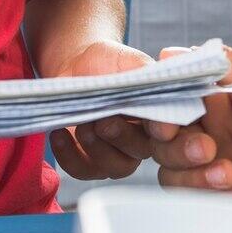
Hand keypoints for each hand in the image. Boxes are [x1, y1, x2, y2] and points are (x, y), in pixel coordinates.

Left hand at [44, 41, 158, 179]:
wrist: (77, 66)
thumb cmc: (109, 63)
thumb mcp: (130, 62)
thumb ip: (146, 76)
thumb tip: (157, 90)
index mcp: (160, 116)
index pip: (172, 131)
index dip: (165, 131)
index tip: (155, 127)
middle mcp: (144, 140)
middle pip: (142, 152)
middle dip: (121, 136)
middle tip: (104, 119)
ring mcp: (118, 155)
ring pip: (115, 167)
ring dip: (97, 147)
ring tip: (82, 124)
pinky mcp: (90, 163)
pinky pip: (82, 171)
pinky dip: (68, 155)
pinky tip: (59, 133)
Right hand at [148, 46, 231, 199]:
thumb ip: (222, 65)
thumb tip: (170, 54)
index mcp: (215, 98)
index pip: (167, 100)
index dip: (157, 109)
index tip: (165, 117)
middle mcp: (211, 130)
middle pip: (162, 139)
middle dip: (174, 144)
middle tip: (205, 146)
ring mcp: (217, 164)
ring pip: (171, 170)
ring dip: (191, 171)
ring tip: (227, 169)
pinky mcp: (228, 195)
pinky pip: (194, 197)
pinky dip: (205, 190)